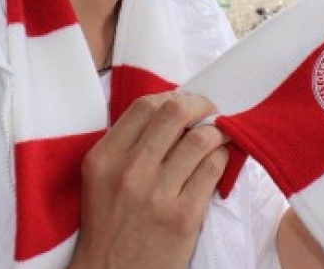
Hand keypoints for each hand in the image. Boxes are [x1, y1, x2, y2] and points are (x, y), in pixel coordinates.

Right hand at [70, 92, 228, 268]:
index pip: (144, 106)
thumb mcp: (101, 180)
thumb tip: (170, 112)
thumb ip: (127, 146)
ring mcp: (157, 194)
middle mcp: (128, 171)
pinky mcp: (183, 216)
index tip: (185, 103)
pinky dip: (222, 158)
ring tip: (221, 136)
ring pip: (200, 139)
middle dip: (201, 105)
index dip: (172, 96)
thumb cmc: (109, 227)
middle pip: (175, 113)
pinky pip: (213, 170)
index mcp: (104, 158)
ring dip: (218, 132)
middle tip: (211, 110)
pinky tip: (220, 161)